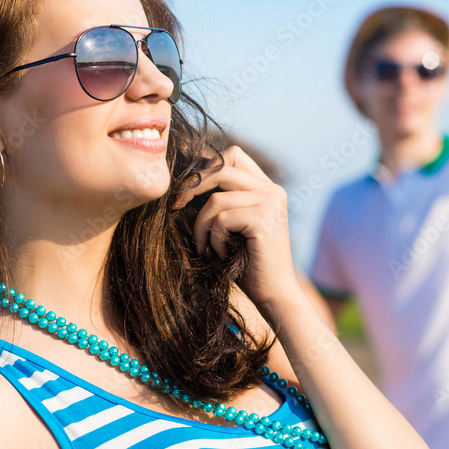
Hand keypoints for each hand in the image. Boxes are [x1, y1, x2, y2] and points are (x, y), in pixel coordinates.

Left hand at [171, 146, 297, 311]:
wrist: (273, 294)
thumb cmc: (246, 263)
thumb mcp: (230, 225)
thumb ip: (218, 200)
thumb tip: (182, 182)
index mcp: (266, 187)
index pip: (232, 155)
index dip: (204, 168)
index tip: (183, 191)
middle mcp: (273, 190)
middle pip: (222, 168)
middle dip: (192, 186)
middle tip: (175, 207)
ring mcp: (271, 202)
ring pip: (216, 198)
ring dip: (201, 226)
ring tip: (204, 247)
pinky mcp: (264, 219)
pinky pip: (222, 218)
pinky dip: (214, 239)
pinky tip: (221, 254)